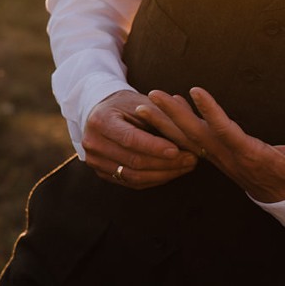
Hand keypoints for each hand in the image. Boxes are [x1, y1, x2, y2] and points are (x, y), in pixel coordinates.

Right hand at [81, 88, 198, 188]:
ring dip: (163, 174)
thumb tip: (187, 136)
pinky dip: (154, 179)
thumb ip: (163, 118)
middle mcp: (93, 143)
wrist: (103, 114)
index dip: (154, 147)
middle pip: (133, 161)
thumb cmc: (128, 105)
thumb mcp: (144, 103)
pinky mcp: (101, 173)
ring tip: (186, 167)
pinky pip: (131, 182)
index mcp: (101, 120)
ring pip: (133, 176)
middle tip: (191, 159)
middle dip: (165, 163)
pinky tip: (171, 173)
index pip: (130, 139)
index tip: (177, 150)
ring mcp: (95, 161)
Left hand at [138, 86, 284, 202]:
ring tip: (147, 102)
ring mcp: (220, 159)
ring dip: (166, 122)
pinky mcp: (218, 158)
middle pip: (195, 135)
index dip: (210, 112)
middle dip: (172, 115)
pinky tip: (168, 111)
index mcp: (249, 155)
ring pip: (188, 139)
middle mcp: (228, 157)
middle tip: (152, 95)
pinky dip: (176, 128)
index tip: (195, 91)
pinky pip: (191, 143)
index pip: (225, 131)